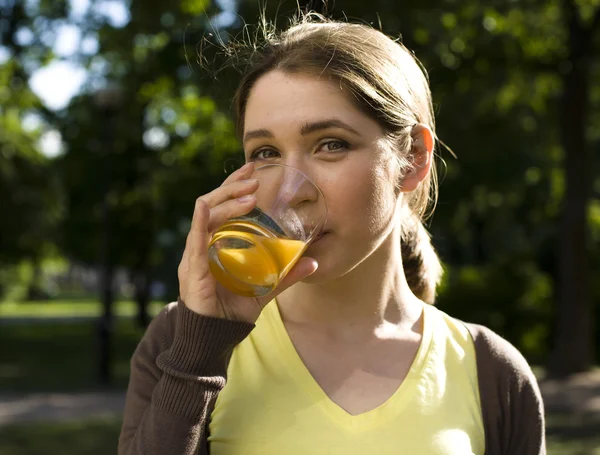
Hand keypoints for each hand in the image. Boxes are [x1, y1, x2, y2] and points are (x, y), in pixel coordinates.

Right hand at [177, 162, 318, 322]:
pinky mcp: (193, 271)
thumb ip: (286, 274)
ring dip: (226, 202)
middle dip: (233, 187)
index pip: (222, 205)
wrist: (213, 336)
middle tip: (254, 175)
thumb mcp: (264, 287)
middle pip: (213, 205)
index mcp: (216, 242)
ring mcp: (196, 256)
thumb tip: (313, 262)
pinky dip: (199, 223)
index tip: (252, 168)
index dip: (235, 185)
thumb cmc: (233, 309)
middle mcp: (203, 244)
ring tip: (249, 194)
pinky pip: (195, 242)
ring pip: (206, 218)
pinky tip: (204, 207)